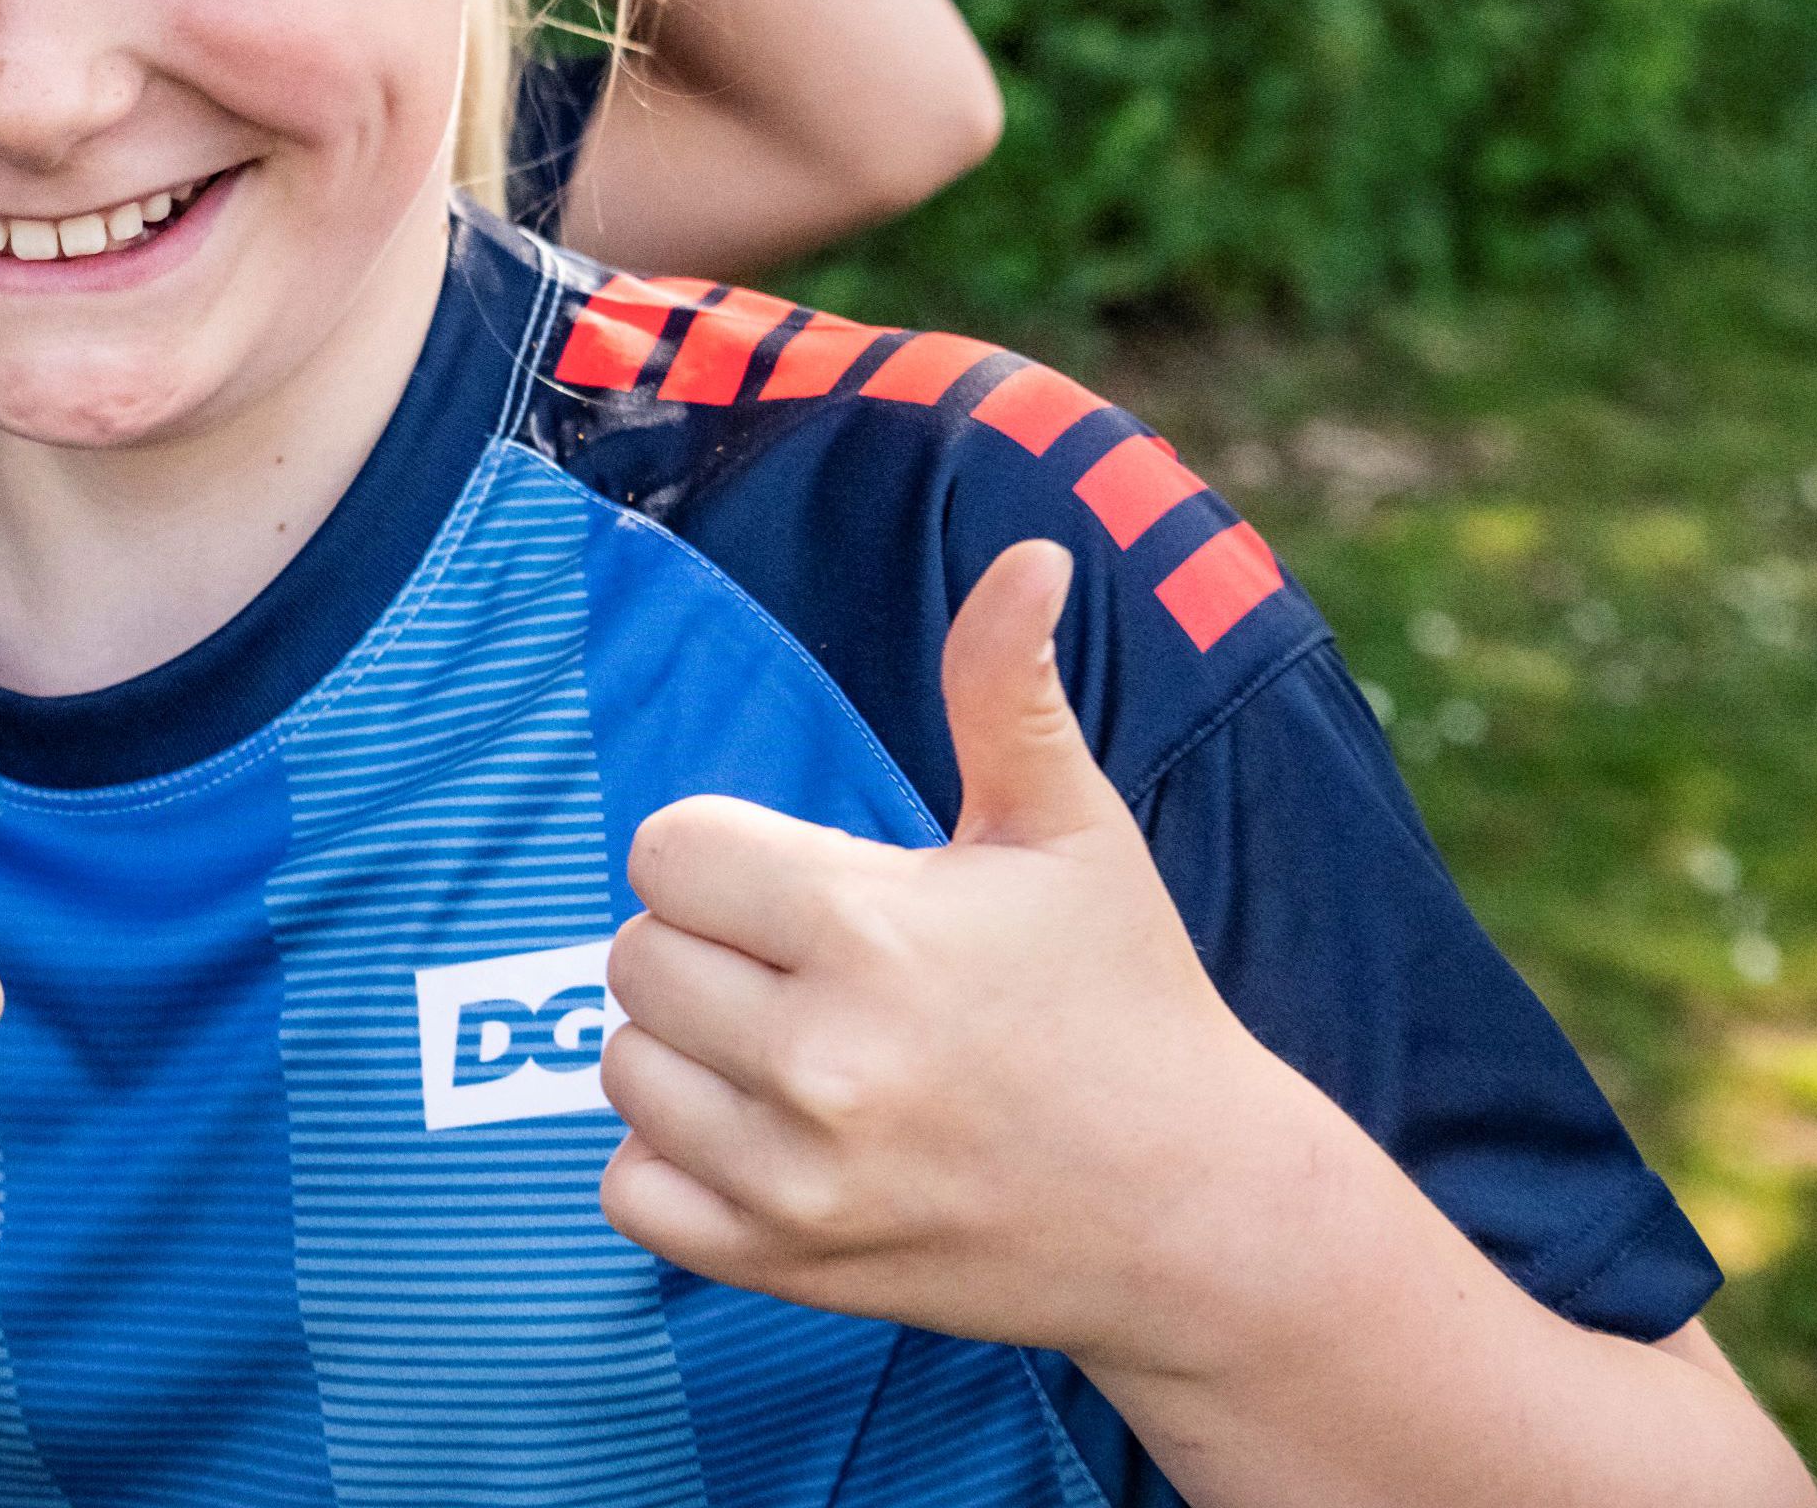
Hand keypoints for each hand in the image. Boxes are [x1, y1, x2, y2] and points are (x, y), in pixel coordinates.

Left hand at [596, 540, 1304, 1360]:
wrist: (1194, 1212)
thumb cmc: (1124, 998)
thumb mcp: (1072, 830)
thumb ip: (1008, 686)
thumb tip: (1033, 555)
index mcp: (872, 931)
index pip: (667, 850)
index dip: (726, 855)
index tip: (805, 886)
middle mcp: (823, 1059)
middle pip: (633, 953)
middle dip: (709, 946)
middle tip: (811, 971)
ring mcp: (797, 1175)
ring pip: (622, 1065)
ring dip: (686, 1051)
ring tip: (796, 1049)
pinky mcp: (782, 1263)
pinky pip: (628, 1189)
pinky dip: (671, 1163)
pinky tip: (763, 1134)